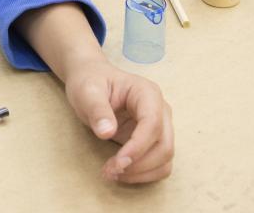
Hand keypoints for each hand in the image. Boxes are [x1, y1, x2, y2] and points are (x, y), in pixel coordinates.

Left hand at [64, 58, 173, 183]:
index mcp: (147, 93)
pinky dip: (143, 174)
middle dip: (139, 164)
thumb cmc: (90, 82)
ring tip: (112, 173)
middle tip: (110, 171)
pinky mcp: (152, 140)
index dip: (138, 147)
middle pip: (164, 145)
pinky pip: (158, 163)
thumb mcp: (88, 91)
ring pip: (165, 159)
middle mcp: (159, 110)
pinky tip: (121, 172)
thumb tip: (107, 132)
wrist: (91, 80)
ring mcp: (159, 126)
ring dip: (141, 173)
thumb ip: (97, 110)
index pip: (153, 124)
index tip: (117, 163)